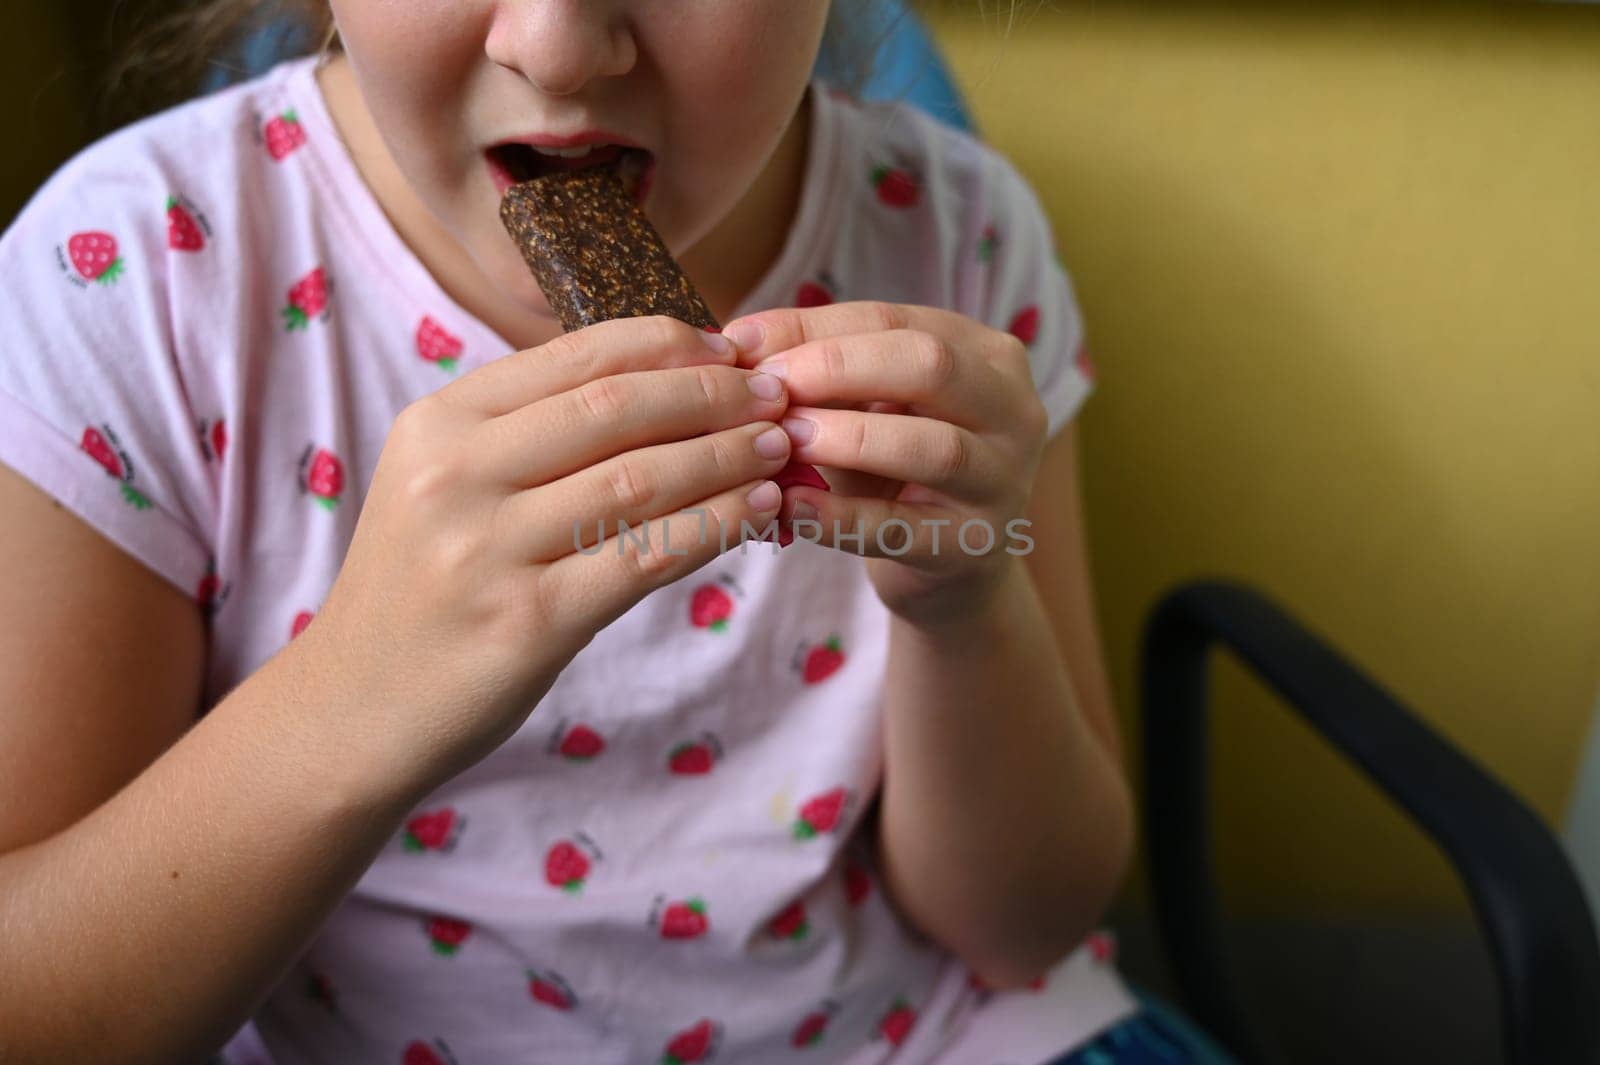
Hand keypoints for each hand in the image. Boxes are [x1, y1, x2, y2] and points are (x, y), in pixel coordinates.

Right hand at [297, 315, 794, 793]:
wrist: (355, 708)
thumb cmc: (423, 587)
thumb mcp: (445, 484)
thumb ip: (529, 432)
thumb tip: (665, 380)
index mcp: (439, 423)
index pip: (578, 355)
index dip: (671, 344)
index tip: (733, 349)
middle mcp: (457, 475)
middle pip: (617, 407)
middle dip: (713, 394)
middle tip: (777, 396)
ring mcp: (489, 549)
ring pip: (640, 479)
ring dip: (727, 457)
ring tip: (781, 449)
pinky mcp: (528, 622)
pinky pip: (646, 557)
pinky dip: (713, 526)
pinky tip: (756, 511)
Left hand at [726, 301, 1048, 626]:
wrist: (948, 563)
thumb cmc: (896, 468)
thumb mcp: (867, 407)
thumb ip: (819, 372)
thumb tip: (735, 341)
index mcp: (986, 355)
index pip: (894, 321)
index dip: (813, 327)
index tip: (741, 341)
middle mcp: (1013, 410)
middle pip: (930, 365)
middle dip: (838, 368)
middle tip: (767, 388)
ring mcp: (1003, 482)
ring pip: (934, 446)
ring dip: (848, 437)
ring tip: (782, 440)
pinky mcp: (975, 546)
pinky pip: (904, 527)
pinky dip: (841, 517)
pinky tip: (790, 507)